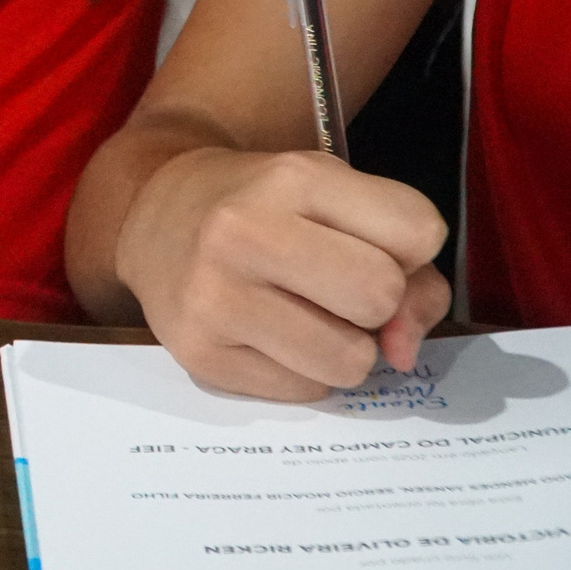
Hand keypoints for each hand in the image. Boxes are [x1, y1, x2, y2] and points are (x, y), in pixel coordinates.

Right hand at [118, 147, 449, 400]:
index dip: (408, 247)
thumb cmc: (263, 207)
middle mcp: (243, 232)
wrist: (152, 219)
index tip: (365, 241)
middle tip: (333, 286)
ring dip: (343, 348)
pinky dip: (301, 372)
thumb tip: (402, 353)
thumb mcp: (336, 198)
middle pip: (382, 296)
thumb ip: (409, 268)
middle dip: (375, 302)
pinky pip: (305, 391)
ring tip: (304, 317)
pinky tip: (266, 336)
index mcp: (291, 178)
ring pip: (350, 360)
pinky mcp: (198, 355)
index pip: (418, 231)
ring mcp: (213, 297)